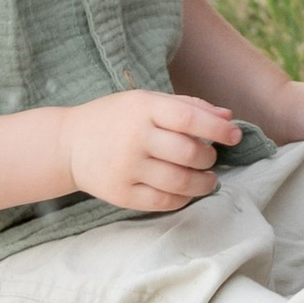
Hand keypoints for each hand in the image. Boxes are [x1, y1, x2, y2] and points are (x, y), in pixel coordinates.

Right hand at [65, 90, 237, 212]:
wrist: (68, 145)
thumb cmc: (115, 118)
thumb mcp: (146, 101)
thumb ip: (188, 106)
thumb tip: (227, 118)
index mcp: (143, 108)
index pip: (189, 118)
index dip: (217, 129)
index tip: (235, 136)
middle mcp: (135, 138)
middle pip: (187, 152)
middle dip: (209, 157)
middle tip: (212, 158)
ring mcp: (127, 168)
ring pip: (179, 180)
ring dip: (203, 182)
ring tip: (208, 179)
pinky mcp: (121, 194)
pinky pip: (162, 201)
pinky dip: (182, 198)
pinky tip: (187, 191)